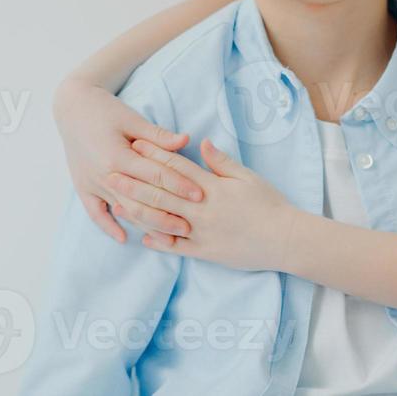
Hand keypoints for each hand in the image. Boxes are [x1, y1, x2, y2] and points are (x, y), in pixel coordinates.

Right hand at [52, 78, 202, 243]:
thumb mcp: (132, 118)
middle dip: (166, 216)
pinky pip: (95, 213)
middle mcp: (104, 174)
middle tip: (189, 227)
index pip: (154, 175)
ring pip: (123, 211)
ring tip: (168, 240)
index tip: (199, 195)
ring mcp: (91, 184)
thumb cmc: (105, 110)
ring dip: (145, 227)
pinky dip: (109, 226)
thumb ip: (158, 135)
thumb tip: (186, 141)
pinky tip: (124, 238)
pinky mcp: (82, 187)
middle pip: (140, 201)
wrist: (72, 108)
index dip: (179, 185)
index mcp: (118, 155)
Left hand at [106, 138, 297, 272]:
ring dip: (139, 212)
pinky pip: (177, 248)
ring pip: (164, 221)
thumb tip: (201, 143)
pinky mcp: (205, 252)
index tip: (136, 145)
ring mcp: (202, 233)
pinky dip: (159, 242)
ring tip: (117, 203)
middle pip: (162, 194)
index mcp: (213, 188)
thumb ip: (221, 162)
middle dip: (135, 183)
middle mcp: (203, 210)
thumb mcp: (247, 177)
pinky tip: (143, 237)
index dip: (155, 155)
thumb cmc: (269, 204)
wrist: (284, 238)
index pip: (178, 168)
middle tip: (111, 173)